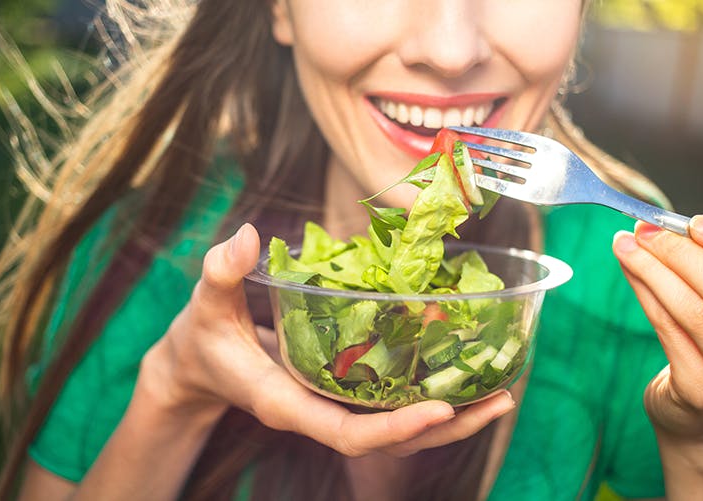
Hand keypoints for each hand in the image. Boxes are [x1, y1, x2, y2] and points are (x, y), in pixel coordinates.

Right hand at [141, 223, 514, 457]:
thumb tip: (246, 237)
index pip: (346, 433)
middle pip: (390, 439)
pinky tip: (461, 367)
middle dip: (447, 426)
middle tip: (502, 399)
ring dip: (451, 413)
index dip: (394, 428)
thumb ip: (221, 273)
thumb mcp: (205, 305)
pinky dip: (427, 390)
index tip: (442, 409)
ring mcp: (331, 406)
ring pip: (397, 426)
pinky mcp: (340, 391)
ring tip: (502, 390)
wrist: (201, 365)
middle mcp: (317, 412)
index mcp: (286, 403)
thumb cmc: (204, 338)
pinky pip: (391, 401)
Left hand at [612, 214, 702, 442]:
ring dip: (652, 269)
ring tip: (625, 244)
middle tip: (645, 229)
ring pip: (692, 309)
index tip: (693, 224)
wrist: (701, 418)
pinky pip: (668, 329)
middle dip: (679, 253)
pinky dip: (645, 293)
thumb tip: (697, 226)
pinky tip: (629, 270)